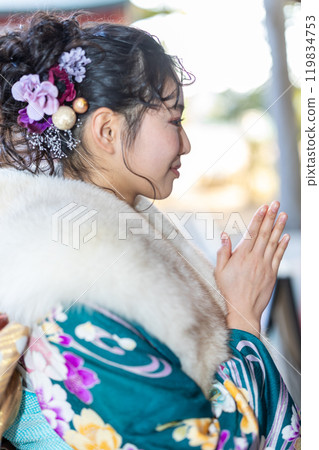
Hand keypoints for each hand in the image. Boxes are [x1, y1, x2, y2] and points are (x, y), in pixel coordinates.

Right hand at [214, 201, 289, 336]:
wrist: (243, 310)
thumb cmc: (228, 291)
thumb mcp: (219, 271)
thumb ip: (223, 252)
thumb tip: (224, 235)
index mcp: (241, 256)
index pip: (251, 232)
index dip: (258, 218)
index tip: (264, 207)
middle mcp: (255, 258)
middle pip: (264, 233)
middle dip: (270, 217)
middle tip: (276, 204)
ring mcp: (265, 266)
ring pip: (273, 242)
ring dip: (279, 227)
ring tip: (284, 215)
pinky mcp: (272, 274)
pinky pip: (279, 256)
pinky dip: (283, 245)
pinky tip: (286, 236)